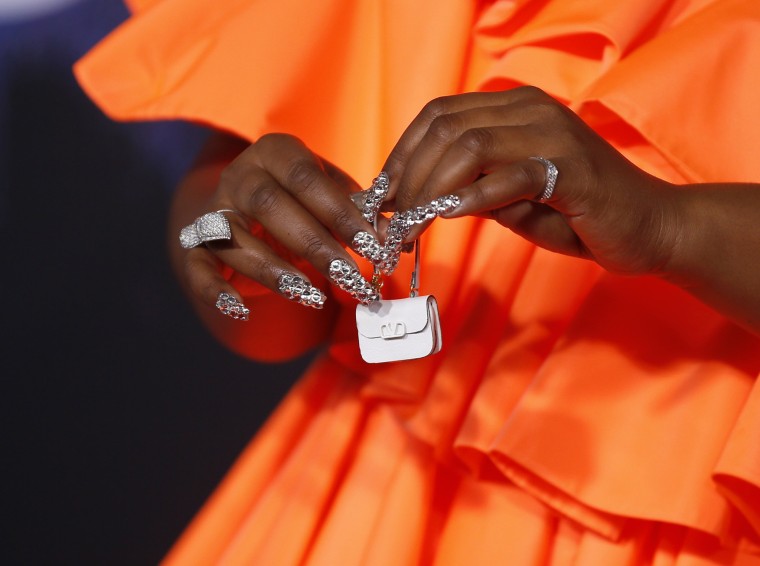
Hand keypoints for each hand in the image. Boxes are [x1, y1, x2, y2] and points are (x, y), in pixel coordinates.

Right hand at [175, 133, 381, 319]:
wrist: (249, 204)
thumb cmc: (302, 200)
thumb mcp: (331, 197)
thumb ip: (358, 213)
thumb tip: (392, 236)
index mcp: (275, 153)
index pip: (306, 178)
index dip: (340, 213)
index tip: (373, 246)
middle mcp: (240, 175)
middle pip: (270, 206)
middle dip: (315, 245)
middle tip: (351, 278)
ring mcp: (214, 209)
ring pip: (235, 239)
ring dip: (275, 272)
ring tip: (312, 296)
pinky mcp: (196, 243)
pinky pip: (197, 266)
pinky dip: (214, 289)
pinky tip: (240, 310)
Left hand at [382, 86, 681, 275]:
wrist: (650, 227)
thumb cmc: (577, 215)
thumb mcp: (512, 198)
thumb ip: (472, 188)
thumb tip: (419, 197)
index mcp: (514, 108)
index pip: (439, 116)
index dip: (402, 154)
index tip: (382, 197)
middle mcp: (531, 109)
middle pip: (446, 127)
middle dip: (409, 177)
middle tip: (393, 222)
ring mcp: (554, 134)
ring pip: (470, 144)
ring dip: (431, 189)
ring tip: (414, 228)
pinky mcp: (572, 168)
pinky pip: (510, 175)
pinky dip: (473, 197)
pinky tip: (449, 217)